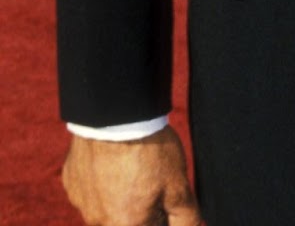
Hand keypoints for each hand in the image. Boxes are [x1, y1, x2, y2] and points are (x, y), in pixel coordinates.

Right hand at [62, 127, 202, 225]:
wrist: (116, 116)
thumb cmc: (150, 151)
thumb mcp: (178, 185)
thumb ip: (186, 218)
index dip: (162, 217)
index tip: (166, 200)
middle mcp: (99, 222)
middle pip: (126, 222)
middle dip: (142, 210)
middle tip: (152, 181)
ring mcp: (82, 202)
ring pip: (106, 208)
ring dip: (121, 197)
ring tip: (135, 167)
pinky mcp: (71, 181)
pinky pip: (89, 189)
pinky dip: (102, 181)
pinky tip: (114, 160)